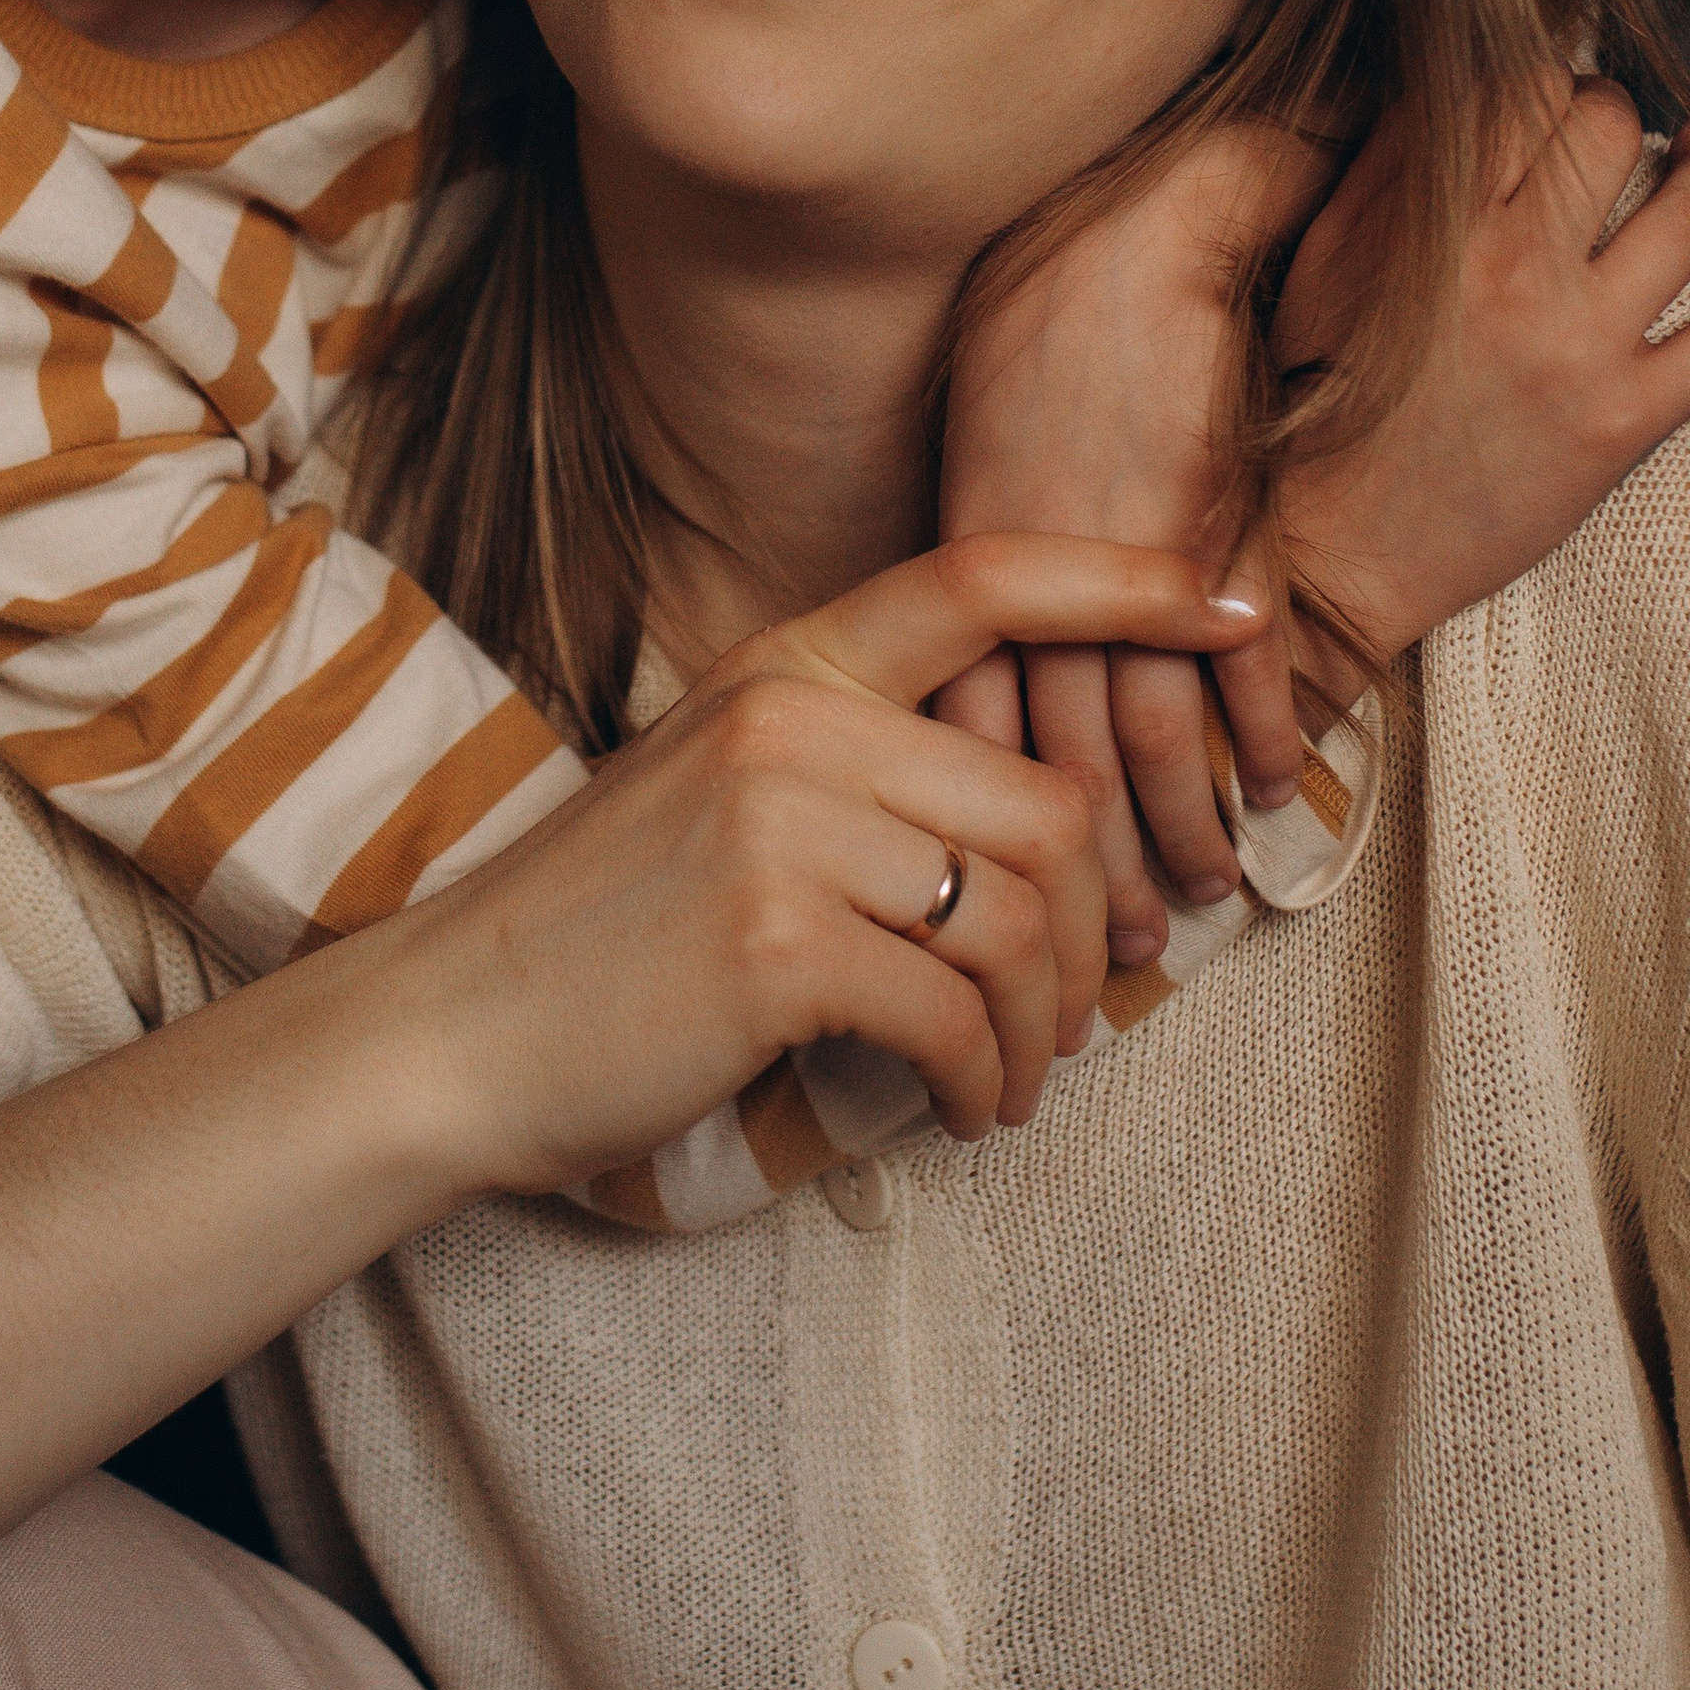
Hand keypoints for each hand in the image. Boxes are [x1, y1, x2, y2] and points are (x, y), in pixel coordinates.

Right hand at [405, 534, 1268, 1203]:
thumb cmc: (606, 930)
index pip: (982, 579)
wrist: (454, 1027)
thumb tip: (1049, 835)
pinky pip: (957, 1014)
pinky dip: (986, 1080)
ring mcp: (779, 824)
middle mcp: (789, 719)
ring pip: (1019, 918)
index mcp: (785, 664)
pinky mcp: (776, 942)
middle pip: (1047, 806)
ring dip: (1048, 1027)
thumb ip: (861, 771)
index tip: (1235, 605)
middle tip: (1085, 1015)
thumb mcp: (725, 792)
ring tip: (1017, 1079)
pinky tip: (964, 1110)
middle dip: (1097, 933)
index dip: (1125, 582)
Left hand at [936, 127, 1324, 970]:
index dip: (994, 814)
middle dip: (1084, 863)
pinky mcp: (1224, 537)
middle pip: (1055, 762)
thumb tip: (994, 626)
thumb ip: (996, 539)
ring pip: (1151, 738)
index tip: (1005, 879)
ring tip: (1204, 890)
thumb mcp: (988, 434)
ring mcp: (1136, 564)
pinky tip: (1284, 788)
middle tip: (1108, 947)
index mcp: (974, 559)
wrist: (1137, 228)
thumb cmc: (1050, 309)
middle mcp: (1045, 579)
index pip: (974, 723)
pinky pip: (1248, 666)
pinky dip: (1270, 733)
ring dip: (1182, 822)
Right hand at [1278, 78, 1689, 661]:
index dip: (1541, 66)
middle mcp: (1515, 272)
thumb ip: (1383, 169)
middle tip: (1609, 120)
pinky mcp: (1624, 420)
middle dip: (1615, 107)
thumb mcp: (1322, 264)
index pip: (1518, 86)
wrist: (1332, 546)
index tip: (1546, 78)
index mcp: (1433, 223)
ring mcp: (1579, 347)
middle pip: (1607, 129)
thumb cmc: (1317, 399)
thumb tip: (1448, 87)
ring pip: (1687, 213)